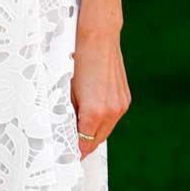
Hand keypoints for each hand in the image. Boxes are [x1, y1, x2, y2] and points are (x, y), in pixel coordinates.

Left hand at [71, 20, 130, 160]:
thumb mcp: (66, 89)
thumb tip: (65, 129)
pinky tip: (89, 115)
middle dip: (83, 145)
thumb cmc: (76, 59)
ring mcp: (121, 105)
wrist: (98, 35)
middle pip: (96, 141)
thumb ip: (67, 113)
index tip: (64, 155)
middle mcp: (112, 111)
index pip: (84, 143)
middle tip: (68, 148)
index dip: (74, 151)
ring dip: (92, 133)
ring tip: (76, 130)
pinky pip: (112, 118)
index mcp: (94, 112)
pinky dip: (101, 121)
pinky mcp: (125, 98)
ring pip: (105, 130)